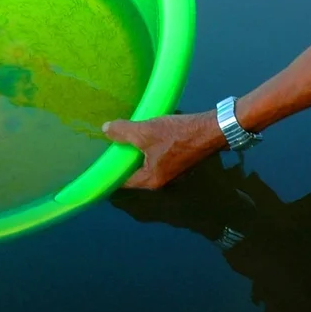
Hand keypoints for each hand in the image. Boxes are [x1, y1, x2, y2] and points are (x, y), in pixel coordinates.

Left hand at [102, 111, 226, 189]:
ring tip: (124, 139)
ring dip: (135, 154)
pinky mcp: (176, 161)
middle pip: (133, 173)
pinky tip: (143, 135)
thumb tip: (105, 130)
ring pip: (145, 165)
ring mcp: (170, 172)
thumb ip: (123, 132)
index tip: (100, 161)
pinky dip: (147, 150)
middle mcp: (159, 181)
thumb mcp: (145, 132)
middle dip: (122, 160)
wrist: (210, 130)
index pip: (123, 181)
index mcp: (150, 180)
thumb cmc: (176, 135)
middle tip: (110, 146)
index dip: (110, 172)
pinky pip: (155, 158)